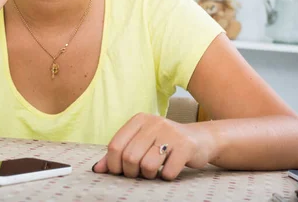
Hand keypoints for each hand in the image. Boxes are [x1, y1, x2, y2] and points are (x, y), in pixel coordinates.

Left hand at [92, 113, 214, 179]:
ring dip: (149, 175)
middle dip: (132, 172)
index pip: (115, 146)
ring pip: (147, 165)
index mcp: (139, 119)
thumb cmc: (164, 143)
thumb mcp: (141, 142)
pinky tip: (170, 169)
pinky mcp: (185, 146)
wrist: (200, 139)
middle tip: (140, 173)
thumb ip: (118, 154)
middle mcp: (154, 122)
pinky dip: (166, 177)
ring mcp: (170, 133)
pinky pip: (167, 172)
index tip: (121, 172)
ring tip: (155, 171)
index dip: (114, 165)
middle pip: (129, 157)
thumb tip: (97, 169)